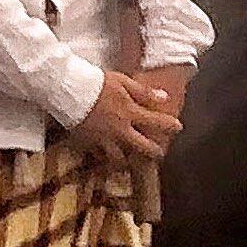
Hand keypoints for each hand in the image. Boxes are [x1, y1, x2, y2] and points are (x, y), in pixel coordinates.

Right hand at [63, 67, 181, 164]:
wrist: (69, 90)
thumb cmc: (97, 83)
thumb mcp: (123, 82)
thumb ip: (144, 92)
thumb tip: (164, 97)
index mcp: (129, 113)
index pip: (155, 122)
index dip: (169, 126)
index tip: (178, 128)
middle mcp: (118, 130)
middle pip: (140, 147)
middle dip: (153, 152)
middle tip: (159, 154)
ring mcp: (102, 139)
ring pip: (118, 158)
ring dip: (127, 161)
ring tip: (132, 163)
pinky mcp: (87, 143)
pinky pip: (98, 157)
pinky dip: (104, 159)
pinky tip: (106, 159)